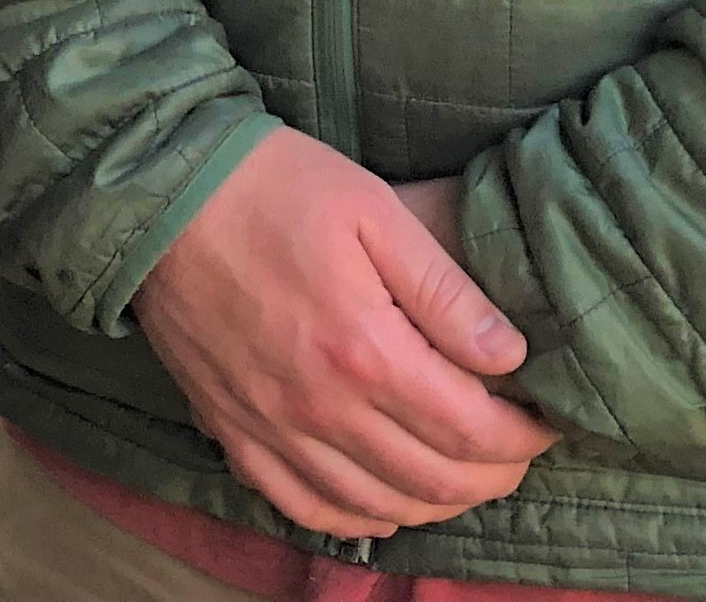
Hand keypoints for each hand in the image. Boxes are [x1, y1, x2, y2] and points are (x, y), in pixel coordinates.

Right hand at [132, 127, 551, 539]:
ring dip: (436, 504)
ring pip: (377, 505)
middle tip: (518, 453)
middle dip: (493, 476)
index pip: (472, 430)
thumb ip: (446, 290)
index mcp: (366, 350)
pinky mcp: (235, 434)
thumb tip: (508, 356)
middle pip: (433, 479)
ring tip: (466, 478)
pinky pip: (306, 506)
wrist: (160, 197)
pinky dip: (357, 518)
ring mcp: (274, 430)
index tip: (546, 423)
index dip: (523, 438)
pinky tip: (384, 503)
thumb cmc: (274, 187)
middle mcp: (322, 408)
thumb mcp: (375, 210)